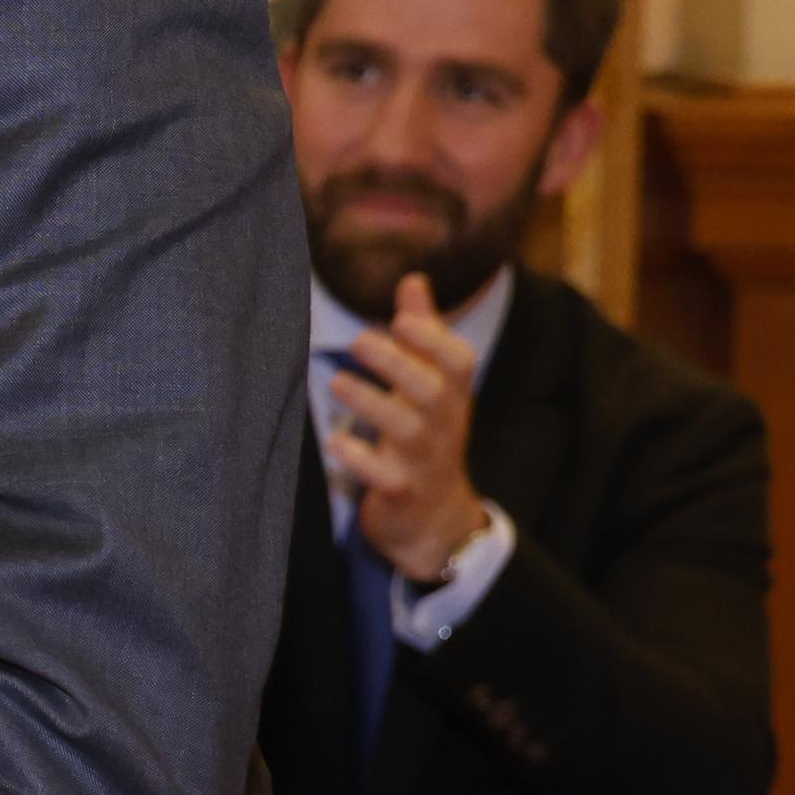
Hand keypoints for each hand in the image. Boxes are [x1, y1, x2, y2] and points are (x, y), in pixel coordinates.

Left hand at [327, 274, 489, 585]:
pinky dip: (362, 461)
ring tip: (337, 381)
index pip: (458, 362)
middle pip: (431, 391)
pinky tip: (336, 443)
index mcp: (450, 394)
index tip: (402, 319)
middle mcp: (442, 423)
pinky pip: (386, 477)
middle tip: (359, 340)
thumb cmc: (426, 433)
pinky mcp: (402, 491)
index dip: (434, 339)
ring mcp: (424, 459)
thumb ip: (422, 334)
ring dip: (372, 404)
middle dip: (399, 364)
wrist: (435, 515)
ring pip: (407, 430)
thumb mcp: (430, 384)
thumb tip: (413, 279)